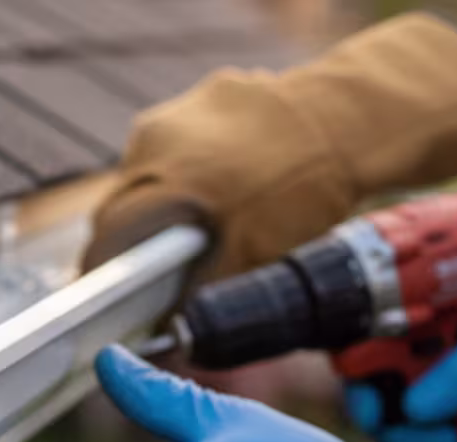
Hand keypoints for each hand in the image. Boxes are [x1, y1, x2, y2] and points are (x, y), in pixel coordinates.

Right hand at [83, 14, 456, 276]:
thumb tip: (168, 332)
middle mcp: (152, 143)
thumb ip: (202, 294)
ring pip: (151, 171)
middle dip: (137, 240)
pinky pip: (182, 142)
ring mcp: (177, 113)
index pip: (105, 241)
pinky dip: (195, 168)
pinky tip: (232, 185)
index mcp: (156, 185)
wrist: (351, 120)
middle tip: (161, 270)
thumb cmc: (302, 193)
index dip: (105, 278)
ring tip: (207, 221)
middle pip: (122, 203)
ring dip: (167, 200)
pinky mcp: (205, 94)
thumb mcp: (249, 258)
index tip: (111, 304)